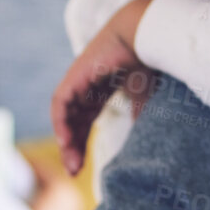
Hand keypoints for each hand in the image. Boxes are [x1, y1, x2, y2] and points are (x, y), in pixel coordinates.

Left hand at [51, 0, 156, 174]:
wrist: (145, 36)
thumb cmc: (149, 61)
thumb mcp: (144, 98)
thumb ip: (139, 118)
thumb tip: (143, 146)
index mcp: (101, 90)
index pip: (86, 122)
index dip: (83, 144)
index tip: (83, 168)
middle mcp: (87, 87)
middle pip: (73, 123)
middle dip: (73, 148)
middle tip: (75, 172)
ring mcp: (78, 81)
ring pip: (64, 116)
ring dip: (66, 140)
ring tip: (72, 163)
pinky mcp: (74, 77)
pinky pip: (60, 104)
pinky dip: (61, 124)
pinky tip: (66, 142)